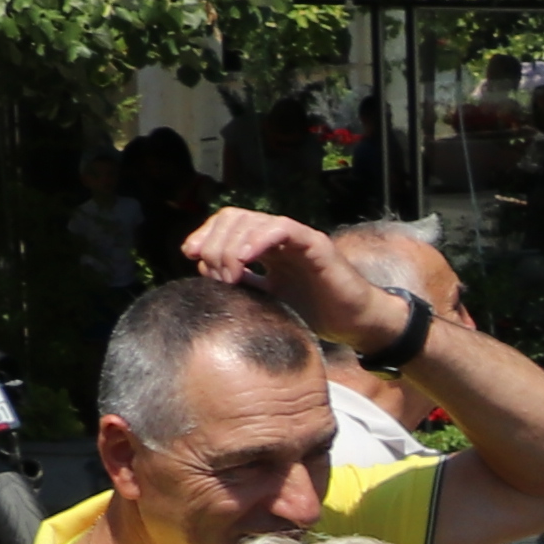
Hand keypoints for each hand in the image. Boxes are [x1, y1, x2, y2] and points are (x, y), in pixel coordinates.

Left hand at [171, 207, 387, 341]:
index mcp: (265, 248)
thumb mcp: (265, 300)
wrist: (354, 325)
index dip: (204, 235)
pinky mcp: (316, 245)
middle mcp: (279, 238)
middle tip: (215, 275)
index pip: (227, 224)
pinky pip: (281, 229)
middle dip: (214, 243)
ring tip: (230, 275)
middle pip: (234, 218)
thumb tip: (204, 271)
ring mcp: (298, 239)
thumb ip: (240, 283)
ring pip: (253, 221)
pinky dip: (258, 239)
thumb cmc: (314, 315)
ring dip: (232, 246)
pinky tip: (246, 260)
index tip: (189, 257)